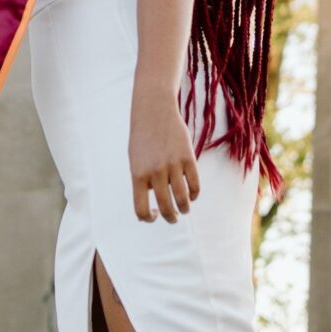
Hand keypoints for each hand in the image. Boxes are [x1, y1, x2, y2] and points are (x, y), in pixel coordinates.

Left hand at [130, 98, 199, 223]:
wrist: (154, 112)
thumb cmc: (143, 140)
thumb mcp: (135, 161)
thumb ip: (142, 183)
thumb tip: (153, 206)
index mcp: (138, 175)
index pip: (141, 209)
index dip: (148, 218)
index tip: (154, 216)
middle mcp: (155, 172)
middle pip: (166, 207)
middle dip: (171, 217)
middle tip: (174, 218)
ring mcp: (173, 165)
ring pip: (183, 198)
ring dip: (185, 208)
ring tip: (184, 209)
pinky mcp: (188, 158)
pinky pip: (195, 184)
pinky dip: (194, 194)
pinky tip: (192, 195)